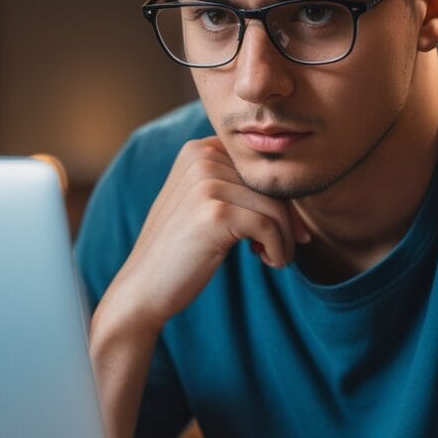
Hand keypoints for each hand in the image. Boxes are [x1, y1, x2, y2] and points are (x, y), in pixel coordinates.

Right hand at [99, 137, 309, 336]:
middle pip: (272, 186)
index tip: (285, 228)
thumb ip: (234, 183)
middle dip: (287, 220)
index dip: (280, 198)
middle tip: (284, 247)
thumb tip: (294, 185)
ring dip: (285, 238)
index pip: (260, 167)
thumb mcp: (202, 202)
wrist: (143, 287)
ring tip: (274, 257)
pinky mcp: (215, 214)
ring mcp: (206, 184)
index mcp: (199, 149)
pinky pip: (269, 227)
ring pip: (276, 207)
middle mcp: (201, 158)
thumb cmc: (181, 249)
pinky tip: (269, 262)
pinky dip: (279, 249)